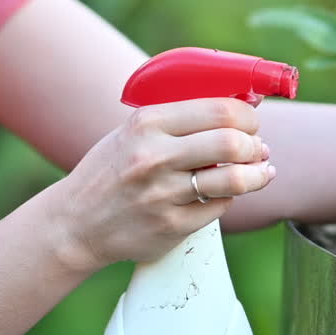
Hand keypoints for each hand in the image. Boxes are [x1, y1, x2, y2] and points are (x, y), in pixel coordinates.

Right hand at [50, 98, 275, 270]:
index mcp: (147, 123)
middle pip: (232, 142)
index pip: (219, 110)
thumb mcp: (134, 131)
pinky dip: (229, 198)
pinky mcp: (171, 227)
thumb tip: (245, 107)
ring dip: (256, 174)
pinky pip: (219, 207)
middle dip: (255, 144)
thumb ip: (181, 118)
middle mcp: (154, 157)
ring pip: (234, 179)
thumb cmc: (112, 170)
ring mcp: (163, 195)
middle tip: (257, 147)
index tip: (251, 120)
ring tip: (260, 171)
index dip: (247, 115)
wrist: (75, 223)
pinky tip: (226, 193)